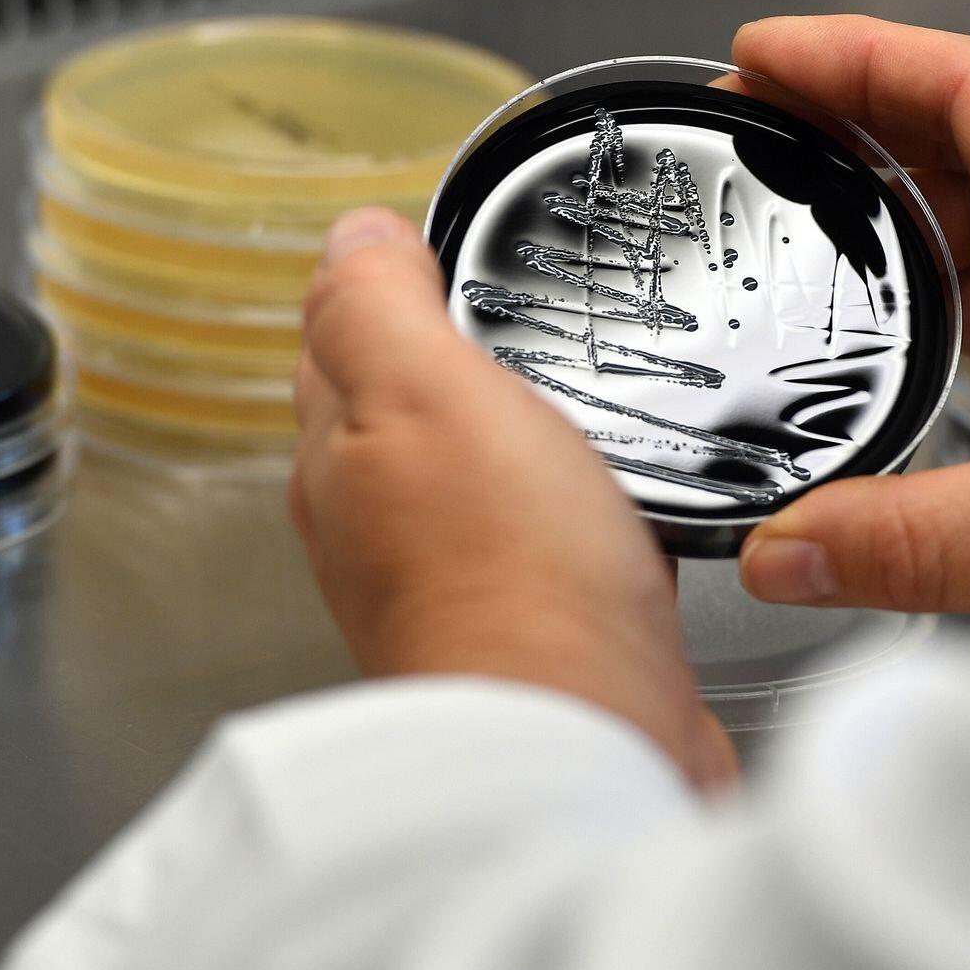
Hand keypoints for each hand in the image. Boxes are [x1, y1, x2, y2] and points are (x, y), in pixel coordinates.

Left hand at [292, 209, 736, 790]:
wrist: (583, 734)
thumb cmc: (504, 573)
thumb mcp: (423, 390)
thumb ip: (376, 305)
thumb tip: (350, 235)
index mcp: (341, 457)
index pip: (342, 344)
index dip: (392, 287)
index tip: (450, 249)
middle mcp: (385, 526)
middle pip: (410, 413)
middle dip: (458, 361)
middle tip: (527, 312)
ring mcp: (461, 582)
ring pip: (484, 479)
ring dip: (526, 436)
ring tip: (583, 395)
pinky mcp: (539, 628)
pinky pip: (555, 544)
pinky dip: (582, 509)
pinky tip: (628, 501)